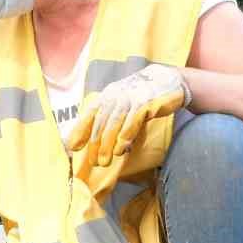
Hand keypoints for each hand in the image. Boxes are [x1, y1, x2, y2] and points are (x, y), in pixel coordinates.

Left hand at [66, 64, 188, 174]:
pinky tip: (121, 149)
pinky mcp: (145, 102)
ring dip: (107, 144)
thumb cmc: (143, 97)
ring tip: (104, 161)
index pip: (89, 114)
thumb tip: (97, 141)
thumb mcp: (123, 103)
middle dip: (95, 144)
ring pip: (114, 123)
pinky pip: (132, 121)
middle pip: (101, 122)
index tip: (73, 147)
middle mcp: (116, 95)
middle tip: (93, 162)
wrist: (169, 80)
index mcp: (107, 95)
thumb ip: (111, 118)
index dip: (80, 130)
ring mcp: (130, 98)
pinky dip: (125, 136)